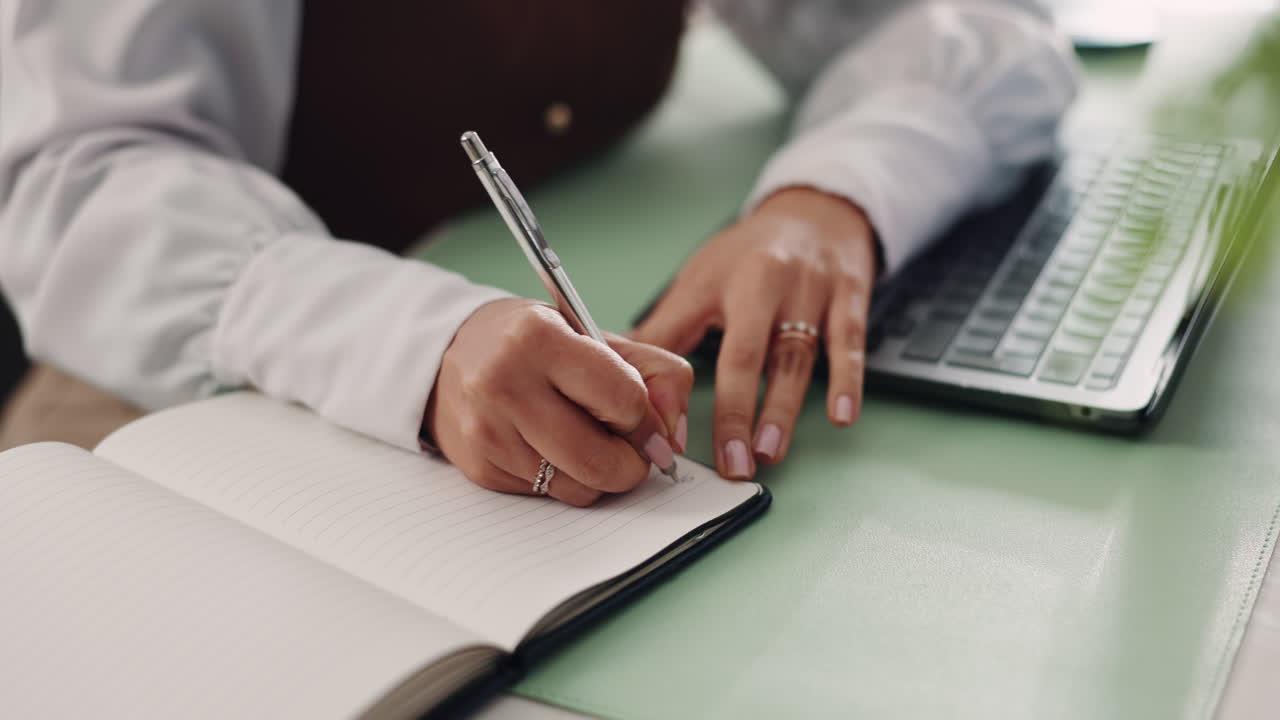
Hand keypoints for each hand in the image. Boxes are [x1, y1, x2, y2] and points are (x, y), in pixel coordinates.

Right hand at [427, 298, 691, 505]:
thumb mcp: (596, 335)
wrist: (450, 353)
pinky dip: (563, 479)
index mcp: (537, 338)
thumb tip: (673, 439)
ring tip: (586, 440)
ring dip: (598, 474)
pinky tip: (549, 447)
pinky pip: (548, 496)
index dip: (643, 416)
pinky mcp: (480, 469)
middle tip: (629, 447)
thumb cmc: (536, 344)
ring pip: (579, 488)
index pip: (624, 400)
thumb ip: (656, 373)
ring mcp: (487, 432)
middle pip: (602, 461)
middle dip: (631, 463)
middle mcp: (504, 384)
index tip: (637, 414)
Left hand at [632, 187, 877, 478]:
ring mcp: (813, 292)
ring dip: (784, 408)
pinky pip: (850, 344)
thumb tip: (616, 365)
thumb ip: (666, 327)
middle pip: (753, 355)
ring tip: (771, 451)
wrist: (816, 211)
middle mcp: (771, 285)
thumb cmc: (750, 254)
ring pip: (799, 356)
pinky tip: (842, 415)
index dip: (688, 392)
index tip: (676, 438)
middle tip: (734, 462)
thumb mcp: (701, 280)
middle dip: (740, 413)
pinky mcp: (850, 299)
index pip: (704, 343)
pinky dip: (847, 381)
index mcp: (729, 282)